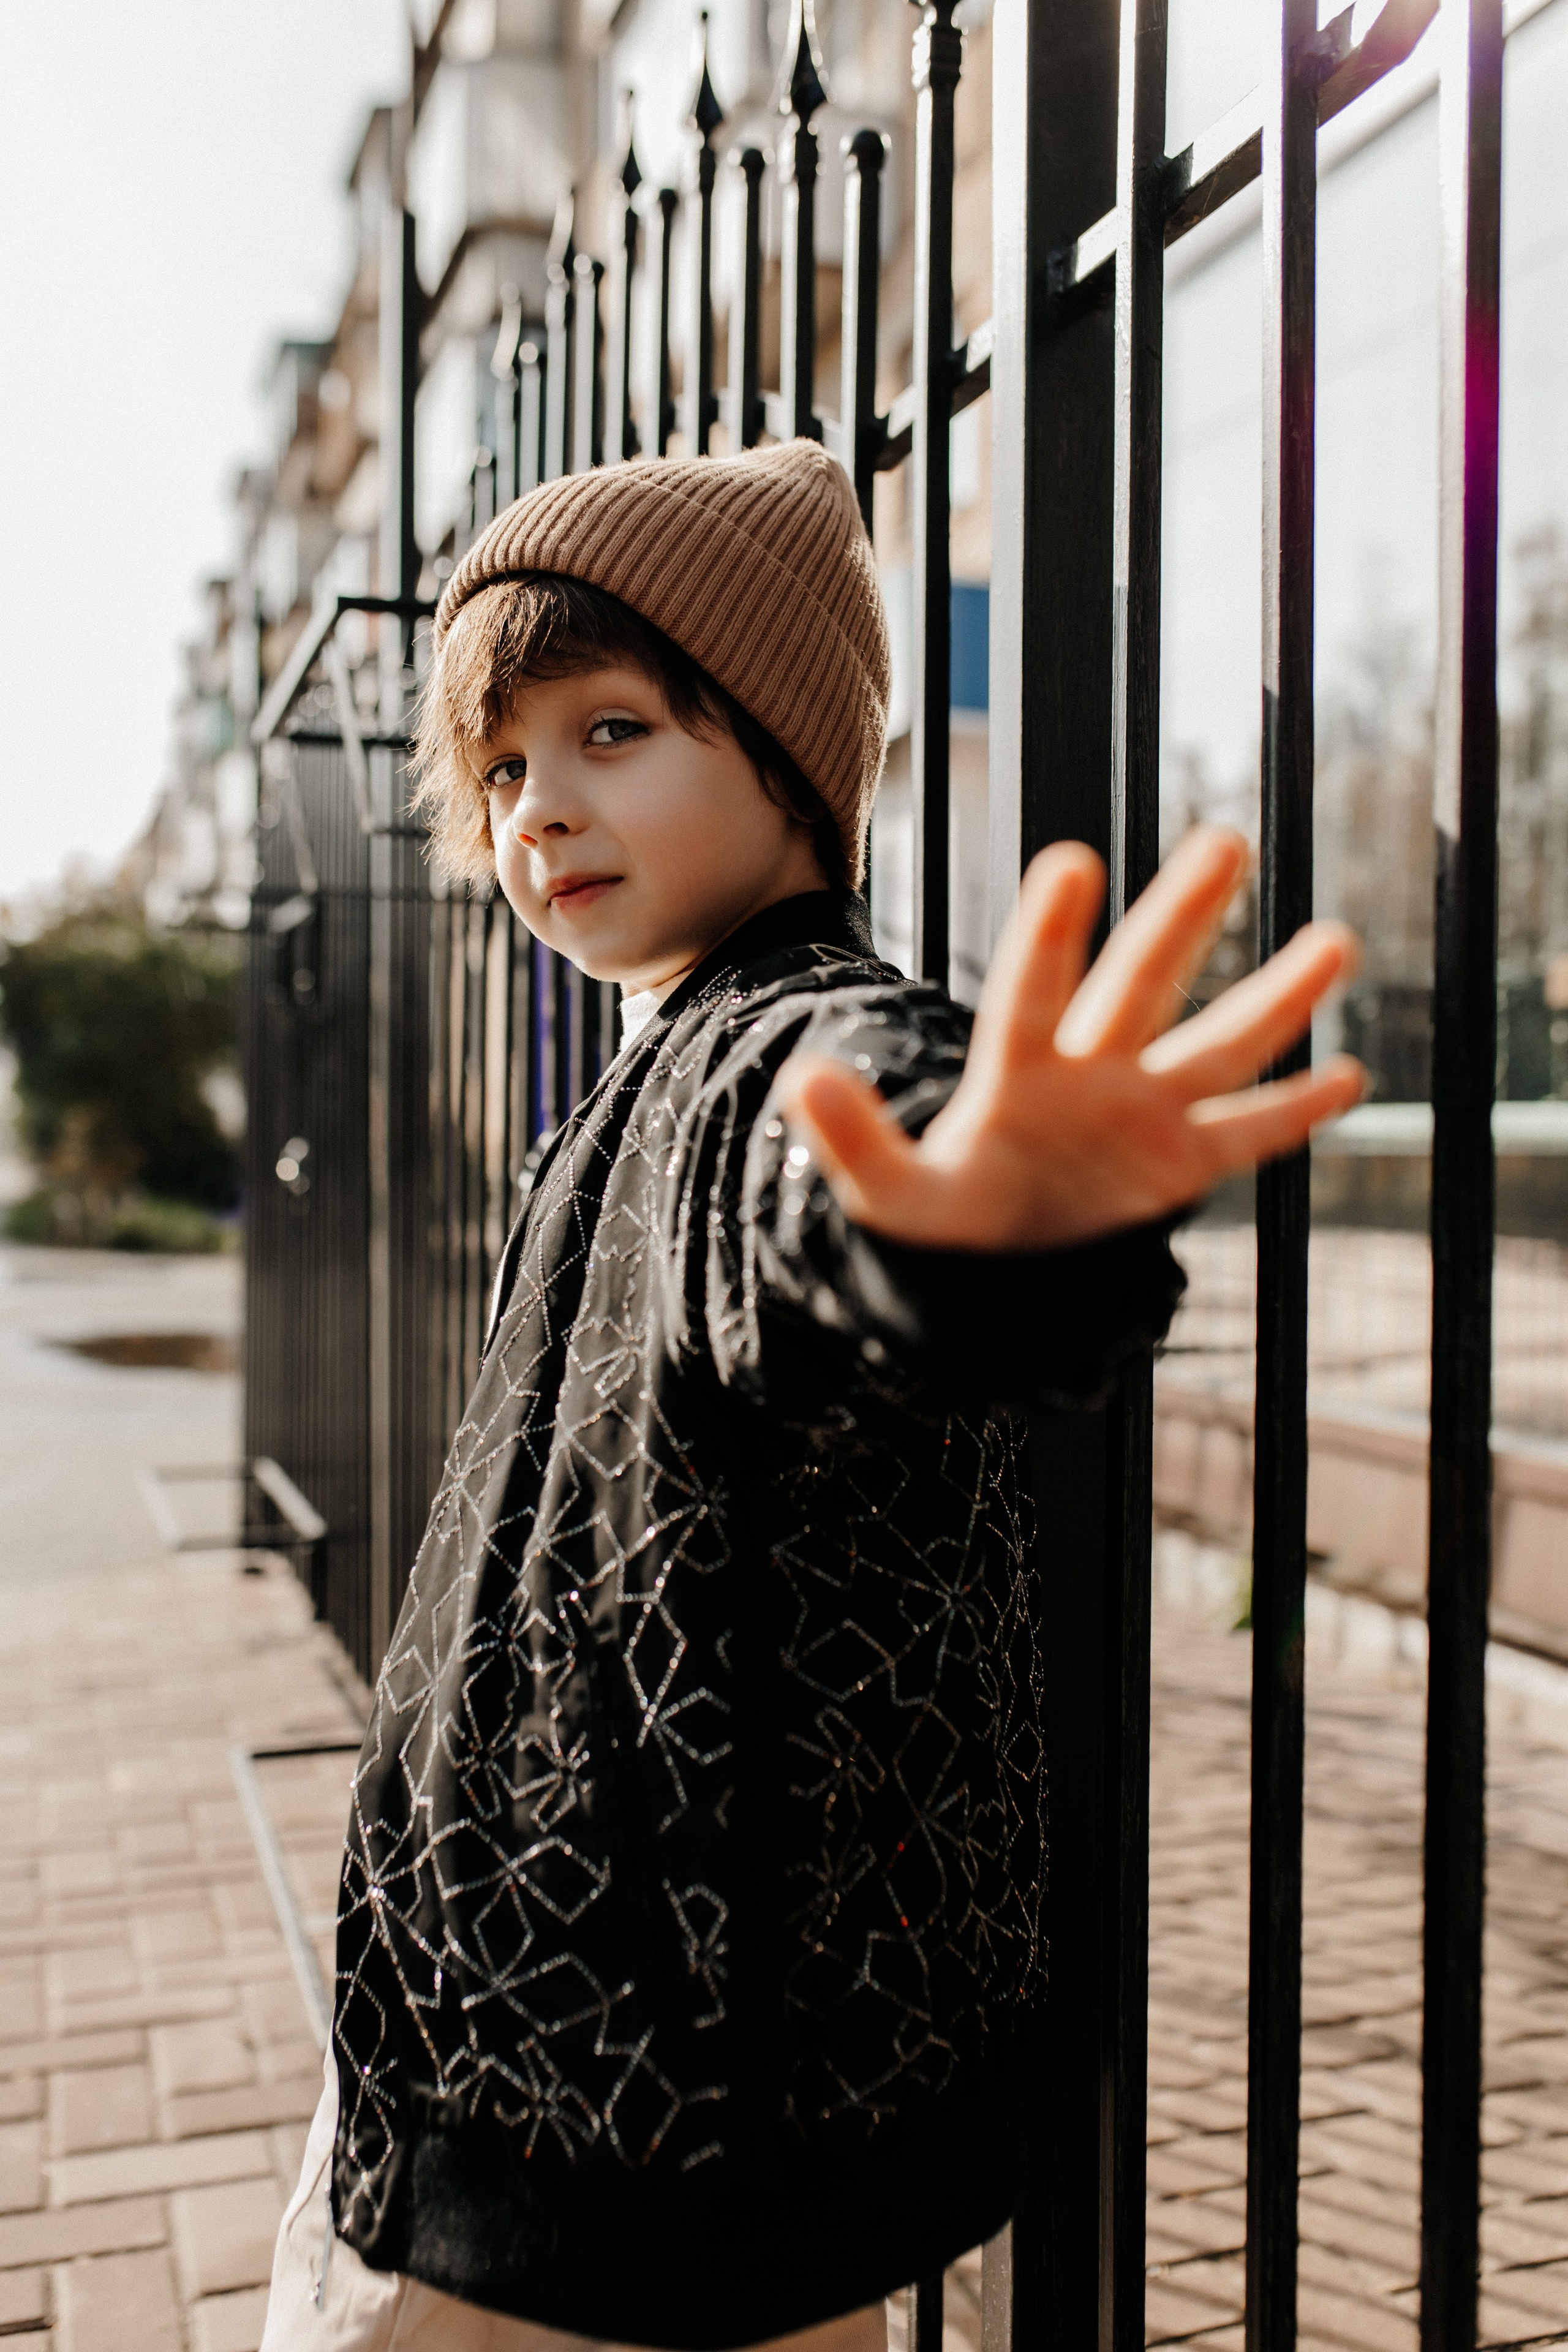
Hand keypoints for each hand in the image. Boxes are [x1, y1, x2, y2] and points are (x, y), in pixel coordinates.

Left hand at [774, 825, 1364, 1251]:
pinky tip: (1349, 1076)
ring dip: (1276, 997)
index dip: (1049, 937)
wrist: (992, 1259)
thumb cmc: (942, 1217)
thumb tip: (799, 1080)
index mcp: (1018, 1074)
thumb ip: (853, 1144)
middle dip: (1181, 920)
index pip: (1033, 996)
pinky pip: (1248, 1134)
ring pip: (1219, 1045)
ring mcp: (1143, 1112)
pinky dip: (1296, 1112)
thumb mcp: (890, 1197)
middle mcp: (1090, 1073)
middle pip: (1141, 986)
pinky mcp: (1180, 1162)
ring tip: (1335, 938)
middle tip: (1223, 841)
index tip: (1071, 863)